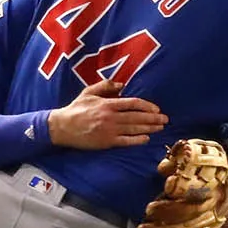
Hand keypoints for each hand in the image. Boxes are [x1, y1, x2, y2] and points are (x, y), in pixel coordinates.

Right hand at [49, 78, 166, 148]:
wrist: (62, 127)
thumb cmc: (76, 108)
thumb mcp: (89, 92)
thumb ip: (106, 86)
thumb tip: (122, 85)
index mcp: (108, 104)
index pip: (133, 103)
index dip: (147, 106)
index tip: (157, 109)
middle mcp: (111, 117)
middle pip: (137, 117)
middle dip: (153, 118)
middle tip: (165, 120)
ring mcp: (109, 131)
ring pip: (134, 129)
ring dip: (149, 128)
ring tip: (160, 128)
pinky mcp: (106, 142)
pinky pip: (125, 141)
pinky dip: (137, 140)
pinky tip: (146, 139)